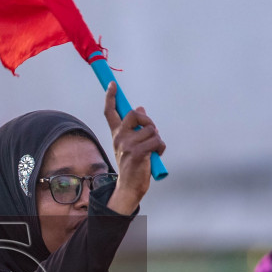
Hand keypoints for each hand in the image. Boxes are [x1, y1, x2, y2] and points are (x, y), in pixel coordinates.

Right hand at [102, 82, 164, 216]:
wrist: (129, 187)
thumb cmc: (133, 165)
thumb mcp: (132, 145)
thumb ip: (135, 128)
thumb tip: (141, 108)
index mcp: (117, 135)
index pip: (110, 112)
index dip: (111, 97)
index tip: (112, 84)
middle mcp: (119, 138)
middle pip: (134, 114)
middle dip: (147, 120)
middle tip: (151, 132)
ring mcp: (127, 145)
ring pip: (151, 130)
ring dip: (157, 140)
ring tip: (153, 151)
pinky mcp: (138, 152)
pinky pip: (157, 141)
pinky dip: (161, 148)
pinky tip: (155, 157)